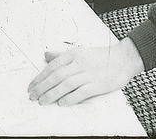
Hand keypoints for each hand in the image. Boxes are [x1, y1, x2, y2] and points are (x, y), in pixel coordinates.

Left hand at [27, 38, 144, 105]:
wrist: (123, 58)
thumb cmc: (100, 57)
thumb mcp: (79, 52)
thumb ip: (61, 55)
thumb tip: (46, 55)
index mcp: (73, 54)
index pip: (52, 66)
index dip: (40, 77)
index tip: (31, 86)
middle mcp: (79, 63)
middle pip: (57, 75)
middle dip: (42, 87)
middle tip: (32, 96)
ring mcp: (89, 74)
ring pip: (66, 84)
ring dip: (53, 93)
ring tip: (43, 101)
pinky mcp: (98, 84)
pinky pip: (82, 91)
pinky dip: (71, 97)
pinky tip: (62, 103)